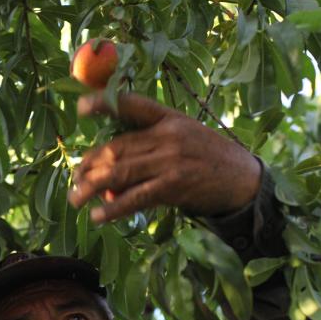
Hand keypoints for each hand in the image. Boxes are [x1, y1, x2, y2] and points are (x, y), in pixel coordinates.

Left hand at [68, 92, 261, 223]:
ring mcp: (170, 160)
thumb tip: (111, 180)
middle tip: (75, 178)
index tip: (81, 108)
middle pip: (117, 147)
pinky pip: (136, 197)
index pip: (132, 104)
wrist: (245, 180)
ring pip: (120, 171)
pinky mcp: (174, 185)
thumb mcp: (183, 142)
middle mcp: (167, 135)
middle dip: (90, 164)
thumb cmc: (209, 161)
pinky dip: (113, 208)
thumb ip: (149, 153)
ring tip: (76, 199)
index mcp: (169, 118)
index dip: (105, 103)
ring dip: (92, 187)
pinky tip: (99, 216)